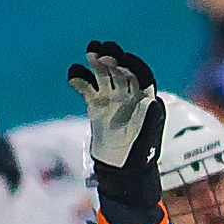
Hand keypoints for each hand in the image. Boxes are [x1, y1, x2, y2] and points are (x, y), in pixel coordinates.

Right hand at [67, 40, 165, 223]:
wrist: (120, 172)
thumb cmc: (137, 158)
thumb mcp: (146, 141)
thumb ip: (148, 121)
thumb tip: (150, 99)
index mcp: (146, 101)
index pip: (141, 76)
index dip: (132, 65)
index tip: (122, 59)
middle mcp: (130, 96)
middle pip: (121, 72)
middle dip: (113, 60)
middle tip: (101, 52)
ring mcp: (113, 99)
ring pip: (104, 76)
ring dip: (97, 63)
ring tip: (89, 51)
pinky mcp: (97, 105)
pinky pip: (88, 89)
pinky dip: (80, 80)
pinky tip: (73, 74)